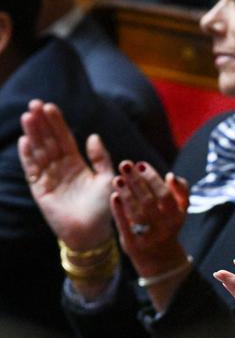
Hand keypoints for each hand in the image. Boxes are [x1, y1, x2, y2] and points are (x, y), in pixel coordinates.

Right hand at [18, 101, 113, 251]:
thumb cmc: (104, 207)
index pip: (65, 138)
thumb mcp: (107, 178)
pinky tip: (25, 141)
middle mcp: (61, 168)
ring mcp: (49, 178)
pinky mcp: (41, 190)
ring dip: (33, 134)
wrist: (94, 233)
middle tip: (34, 104)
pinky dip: (28, 156)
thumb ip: (101, 158)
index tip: (50, 106)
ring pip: (39, 152)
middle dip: (42, 123)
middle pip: (49, 141)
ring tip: (28, 116)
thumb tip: (93, 136)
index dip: (57, 123)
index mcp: (77, 163)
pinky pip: (33, 170)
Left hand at [109, 161, 189, 310]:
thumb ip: (180, 191)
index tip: (141, 164)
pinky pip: (125, 226)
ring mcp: (148, 237)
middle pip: (149, 201)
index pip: (165, 194)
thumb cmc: (168, 224)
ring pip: (137, 213)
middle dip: (136, 181)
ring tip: (117, 178)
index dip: (153, 179)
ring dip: (126, 194)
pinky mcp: (132, 245)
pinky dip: (119, 210)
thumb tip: (171, 176)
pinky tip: (114, 195)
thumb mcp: (180, 210)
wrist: (160, 259)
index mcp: (177, 216)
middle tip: (125, 165)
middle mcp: (164, 227)